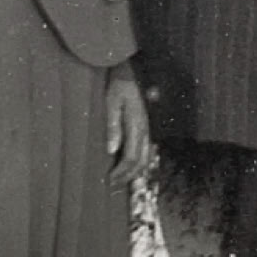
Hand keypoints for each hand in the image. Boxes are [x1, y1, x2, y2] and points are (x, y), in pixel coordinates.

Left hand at [106, 66, 154, 185]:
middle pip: (141, 161)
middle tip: (113, 185)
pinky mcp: (144, 126)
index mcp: (137, 126)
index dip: (122, 172)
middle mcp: (144, 130)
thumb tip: (112, 150)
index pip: (132, 157)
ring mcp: (146, 128)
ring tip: (121, 180)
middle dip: (128, 176)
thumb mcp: (111, 103)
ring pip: (146, 157)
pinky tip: (130, 165)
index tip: (109, 180)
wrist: (129, 71)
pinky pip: (145, 150)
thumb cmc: (117, 86)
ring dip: (134, 171)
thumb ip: (113, 126)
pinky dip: (138, 162)